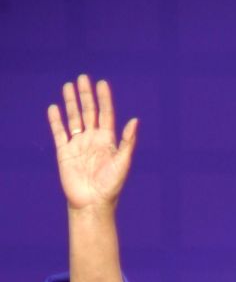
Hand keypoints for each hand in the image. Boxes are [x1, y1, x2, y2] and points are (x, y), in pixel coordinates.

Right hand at [48, 75, 137, 212]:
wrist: (92, 203)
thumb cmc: (111, 185)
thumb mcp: (123, 162)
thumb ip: (127, 141)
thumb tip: (135, 120)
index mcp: (107, 141)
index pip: (105, 114)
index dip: (104, 99)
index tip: (102, 83)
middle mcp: (92, 139)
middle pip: (89, 112)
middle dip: (86, 95)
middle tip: (82, 78)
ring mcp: (78, 144)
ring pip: (74, 118)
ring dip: (71, 103)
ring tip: (68, 86)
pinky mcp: (64, 152)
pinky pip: (59, 133)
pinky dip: (56, 120)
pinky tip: (54, 108)